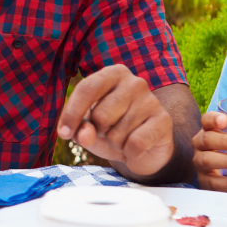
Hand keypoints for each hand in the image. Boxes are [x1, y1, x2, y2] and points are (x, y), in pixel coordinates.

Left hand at [57, 65, 173, 177]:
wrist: (143, 150)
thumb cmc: (109, 131)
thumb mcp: (88, 129)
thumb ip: (80, 130)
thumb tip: (84, 134)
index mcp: (112, 74)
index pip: (86, 89)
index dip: (71, 113)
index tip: (63, 134)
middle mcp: (134, 82)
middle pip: (101, 114)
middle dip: (99, 131)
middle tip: (108, 131)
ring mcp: (151, 100)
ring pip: (117, 132)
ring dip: (115, 142)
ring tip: (123, 137)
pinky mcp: (164, 121)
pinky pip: (135, 144)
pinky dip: (130, 152)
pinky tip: (136, 146)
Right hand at [193, 99, 226, 191]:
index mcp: (211, 129)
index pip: (206, 120)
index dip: (213, 120)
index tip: (225, 120)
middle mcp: (202, 144)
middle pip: (206, 140)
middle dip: (224, 141)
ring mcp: (201, 163)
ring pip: (207, 160)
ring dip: (226, 161)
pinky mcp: (206, 181)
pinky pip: (214, 182)